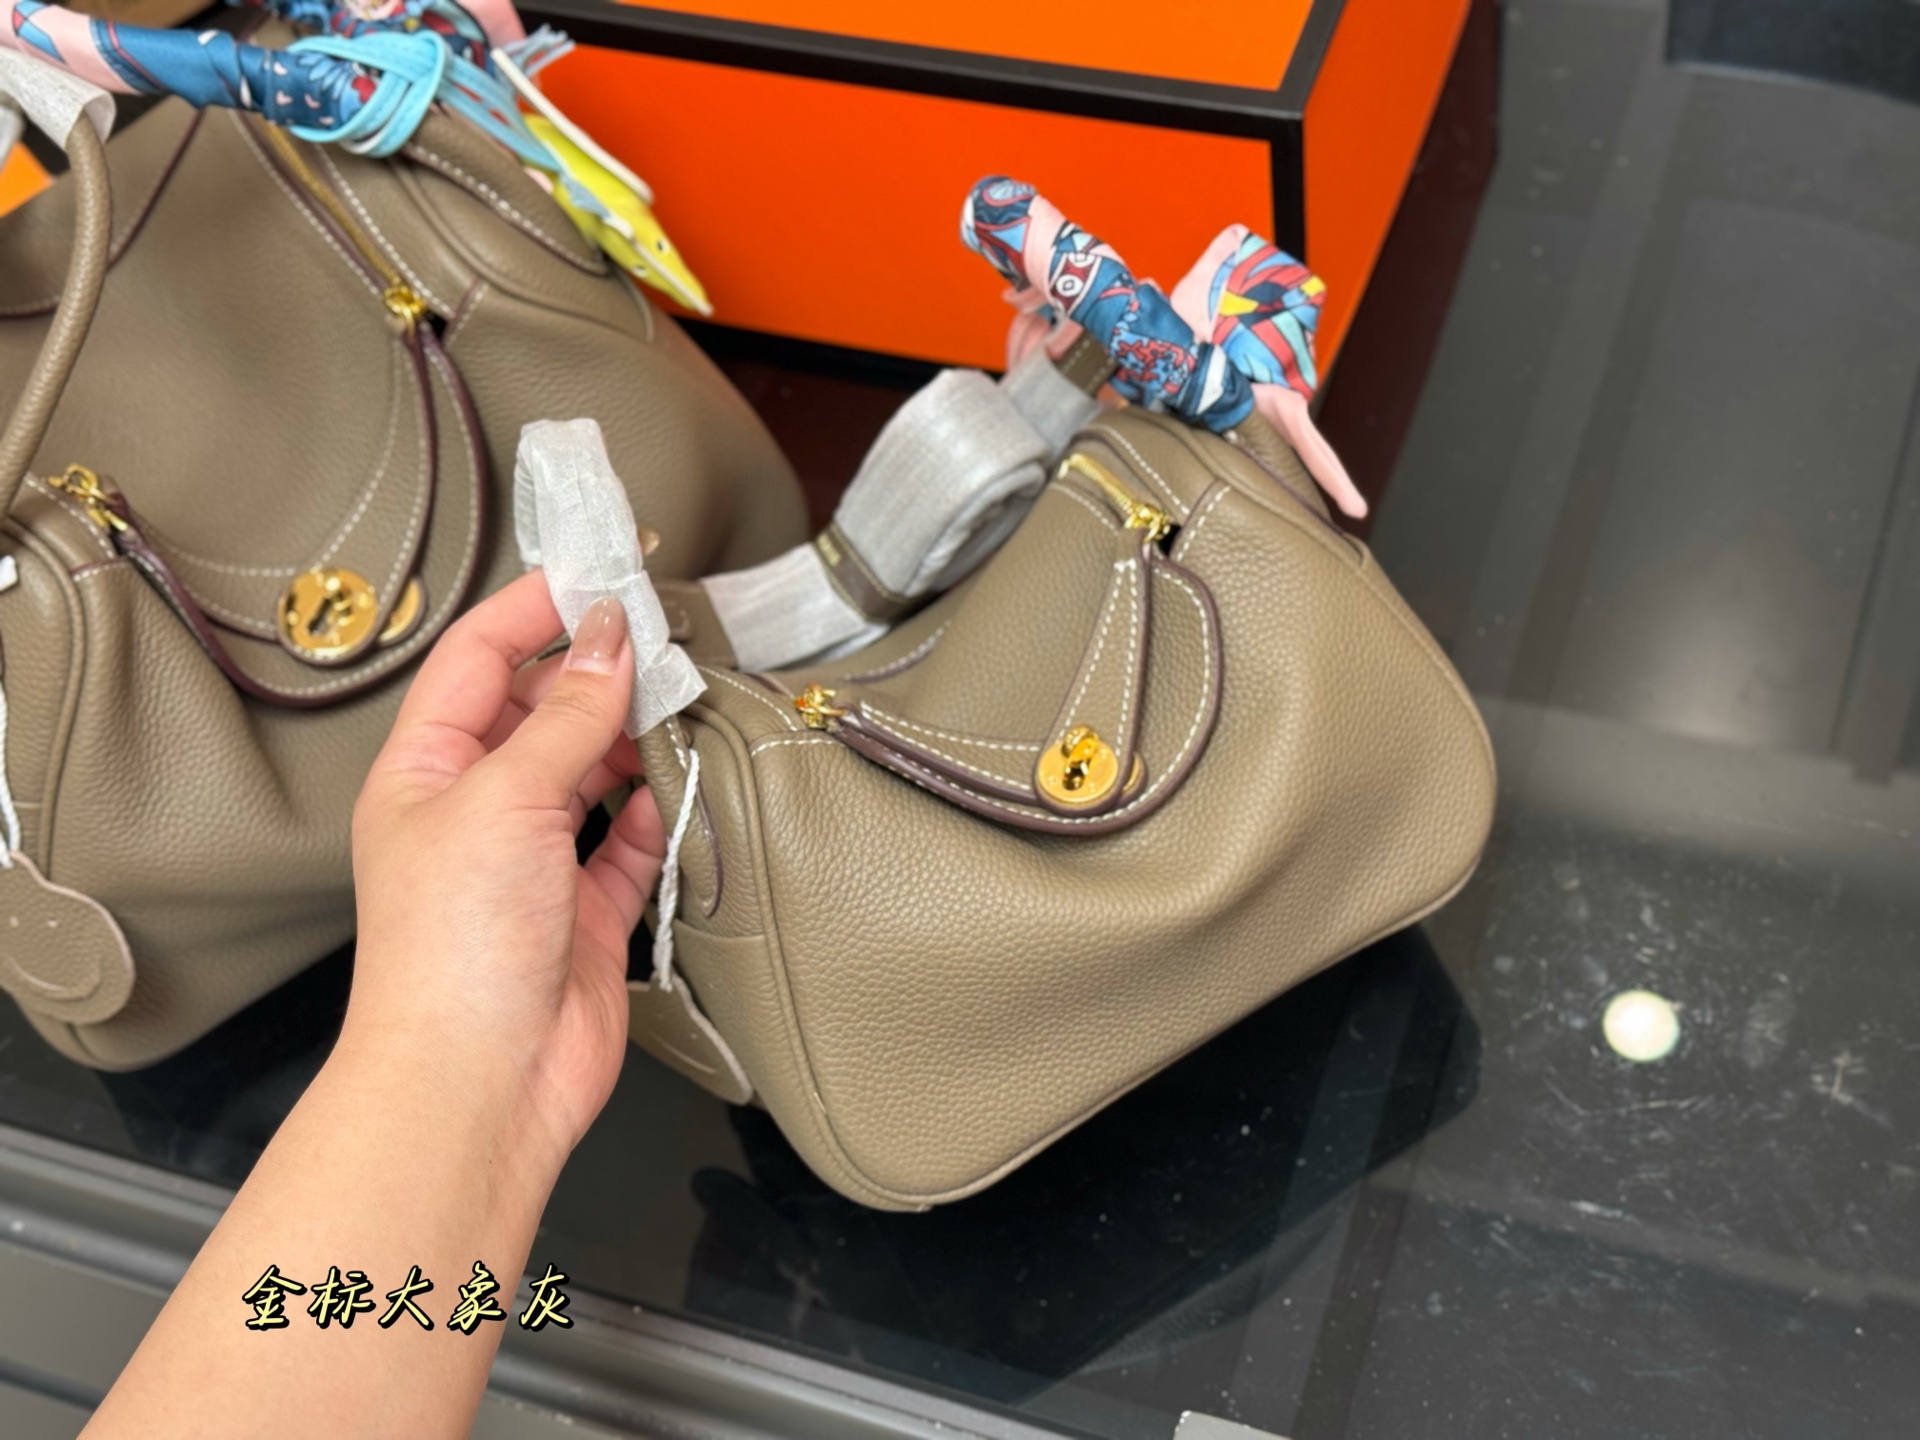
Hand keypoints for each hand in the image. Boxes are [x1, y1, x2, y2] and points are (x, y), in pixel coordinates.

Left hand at [345, 573, 660, 1176]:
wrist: (478, 1081)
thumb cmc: (452, 948)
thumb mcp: (505, 798)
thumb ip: (568, 714)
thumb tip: (608, 636)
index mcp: (425, 770)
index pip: (478, 658)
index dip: (535, 609)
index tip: (602, 572)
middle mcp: (476, 808)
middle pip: (541, 709)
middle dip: (597, 671)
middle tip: (663, 638)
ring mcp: (532, 861)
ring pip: (593, 770)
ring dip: (635, 738)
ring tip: (683, 705)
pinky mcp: (585, 911)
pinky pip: (629, 842)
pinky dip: (657, 813)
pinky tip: (682, 789)